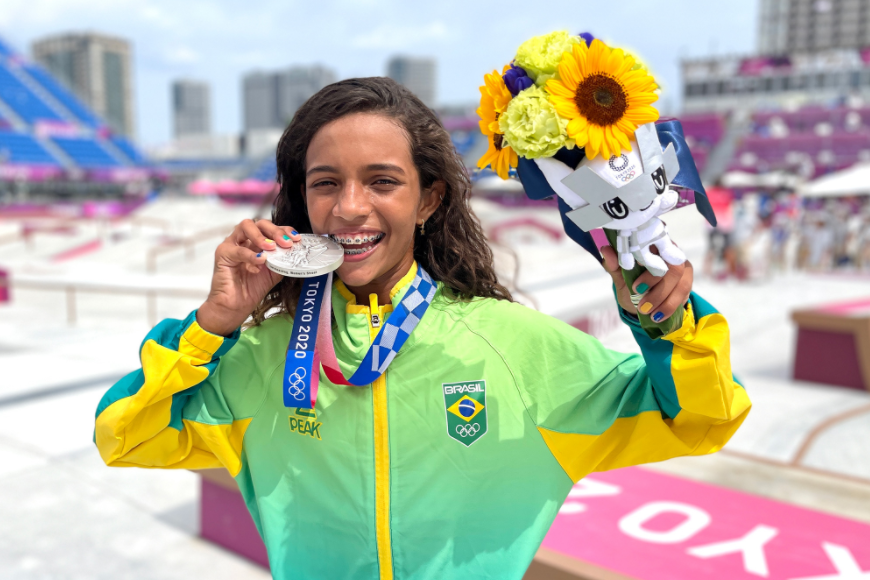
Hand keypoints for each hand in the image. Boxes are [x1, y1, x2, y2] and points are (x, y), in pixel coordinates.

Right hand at [197, 219, 300, 335]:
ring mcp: (232, 244)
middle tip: (286, 242)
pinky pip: (238, 249)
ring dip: (261, 236)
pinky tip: (260, 262)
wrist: (236, 306)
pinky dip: (250, 255)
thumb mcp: (274, 272)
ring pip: (246, 226)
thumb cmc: (252, 288)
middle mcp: (245, 239)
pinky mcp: (222, 253)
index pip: (271, 228)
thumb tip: (296, 250)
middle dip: (275, 231)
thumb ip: (283, 259)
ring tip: (271, 248)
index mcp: (257, 242)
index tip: (296, 238)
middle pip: (260, 223)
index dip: (284, 230)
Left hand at [600, 245, 692, 321]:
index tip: (635, 284)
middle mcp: (670, 252)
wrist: (641, 304)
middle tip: (640, 301)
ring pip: (680, 280)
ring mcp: (682, 266)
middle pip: (672, 266)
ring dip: (663, 299)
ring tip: (646, 311)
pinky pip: (684, 292)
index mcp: (653, 245)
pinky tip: (658, 316)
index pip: (657, 246)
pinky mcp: (686, 281)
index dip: (649, 263)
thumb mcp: (620, 277)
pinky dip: (670, 306)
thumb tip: (605, 250)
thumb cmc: (631, 285)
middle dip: (656, 286)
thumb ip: (614, 265)